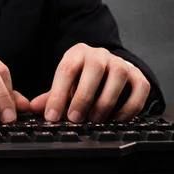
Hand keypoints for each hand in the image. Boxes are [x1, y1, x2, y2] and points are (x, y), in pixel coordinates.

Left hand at [30, 43, 150, 122]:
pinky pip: (140, 88)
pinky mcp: (138, 74)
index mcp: (77, 53)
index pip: (66, 70)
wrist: (109, 67)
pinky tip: (118, 119)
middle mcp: (99, 54)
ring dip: (106, 101)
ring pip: (117, 76)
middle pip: (94, 69)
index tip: (52, 116)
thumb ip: (51, 96)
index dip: (58, 94)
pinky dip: (130, 106)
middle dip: (83, 96)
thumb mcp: (65, 84)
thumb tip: (34, 108)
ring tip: (95, 120)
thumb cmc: (82, 78)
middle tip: (75, 118)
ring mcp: (120, 63)